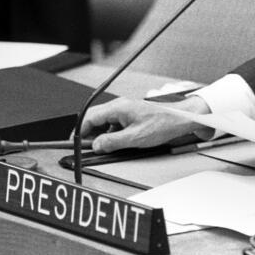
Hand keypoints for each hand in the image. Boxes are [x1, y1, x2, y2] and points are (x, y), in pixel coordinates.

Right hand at [81, 95, 210, 152]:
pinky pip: (114, 125)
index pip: (90, 117)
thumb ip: (113, 142)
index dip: (79, 131)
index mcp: (118, 107)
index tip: (74, 142)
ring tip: (102, 148)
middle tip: (86, 148)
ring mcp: (125, 111)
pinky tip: (115, 144)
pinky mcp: (130, 117)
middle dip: (89, 134)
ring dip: (101, 135)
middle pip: (95, 119)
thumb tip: (96, 145)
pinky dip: (111, 135)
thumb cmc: (162, 124)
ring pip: (104, 123)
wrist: (180, 120)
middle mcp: (120, 106)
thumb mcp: (135, 138)